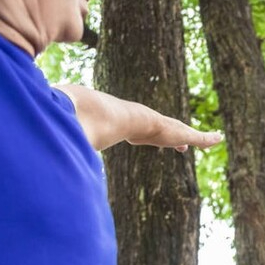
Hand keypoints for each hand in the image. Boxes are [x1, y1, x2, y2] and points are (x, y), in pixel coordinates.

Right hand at [57, 83, 223, 151]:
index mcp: (130, 127)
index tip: (152, 137)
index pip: (144, 132)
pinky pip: (195, 135)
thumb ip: (68, 141)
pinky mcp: (170, 131)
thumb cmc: (87, 125)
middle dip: (175, 136)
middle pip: (165, 131)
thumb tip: (46, 149)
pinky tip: (218, 139)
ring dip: (196, 137)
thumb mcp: (78, 136)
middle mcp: (147, 124)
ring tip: (210, 139)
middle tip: (184, 144)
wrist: (103, 116)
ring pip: (183, 133)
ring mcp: (159, 126)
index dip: (150, 136)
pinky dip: (207, 137)